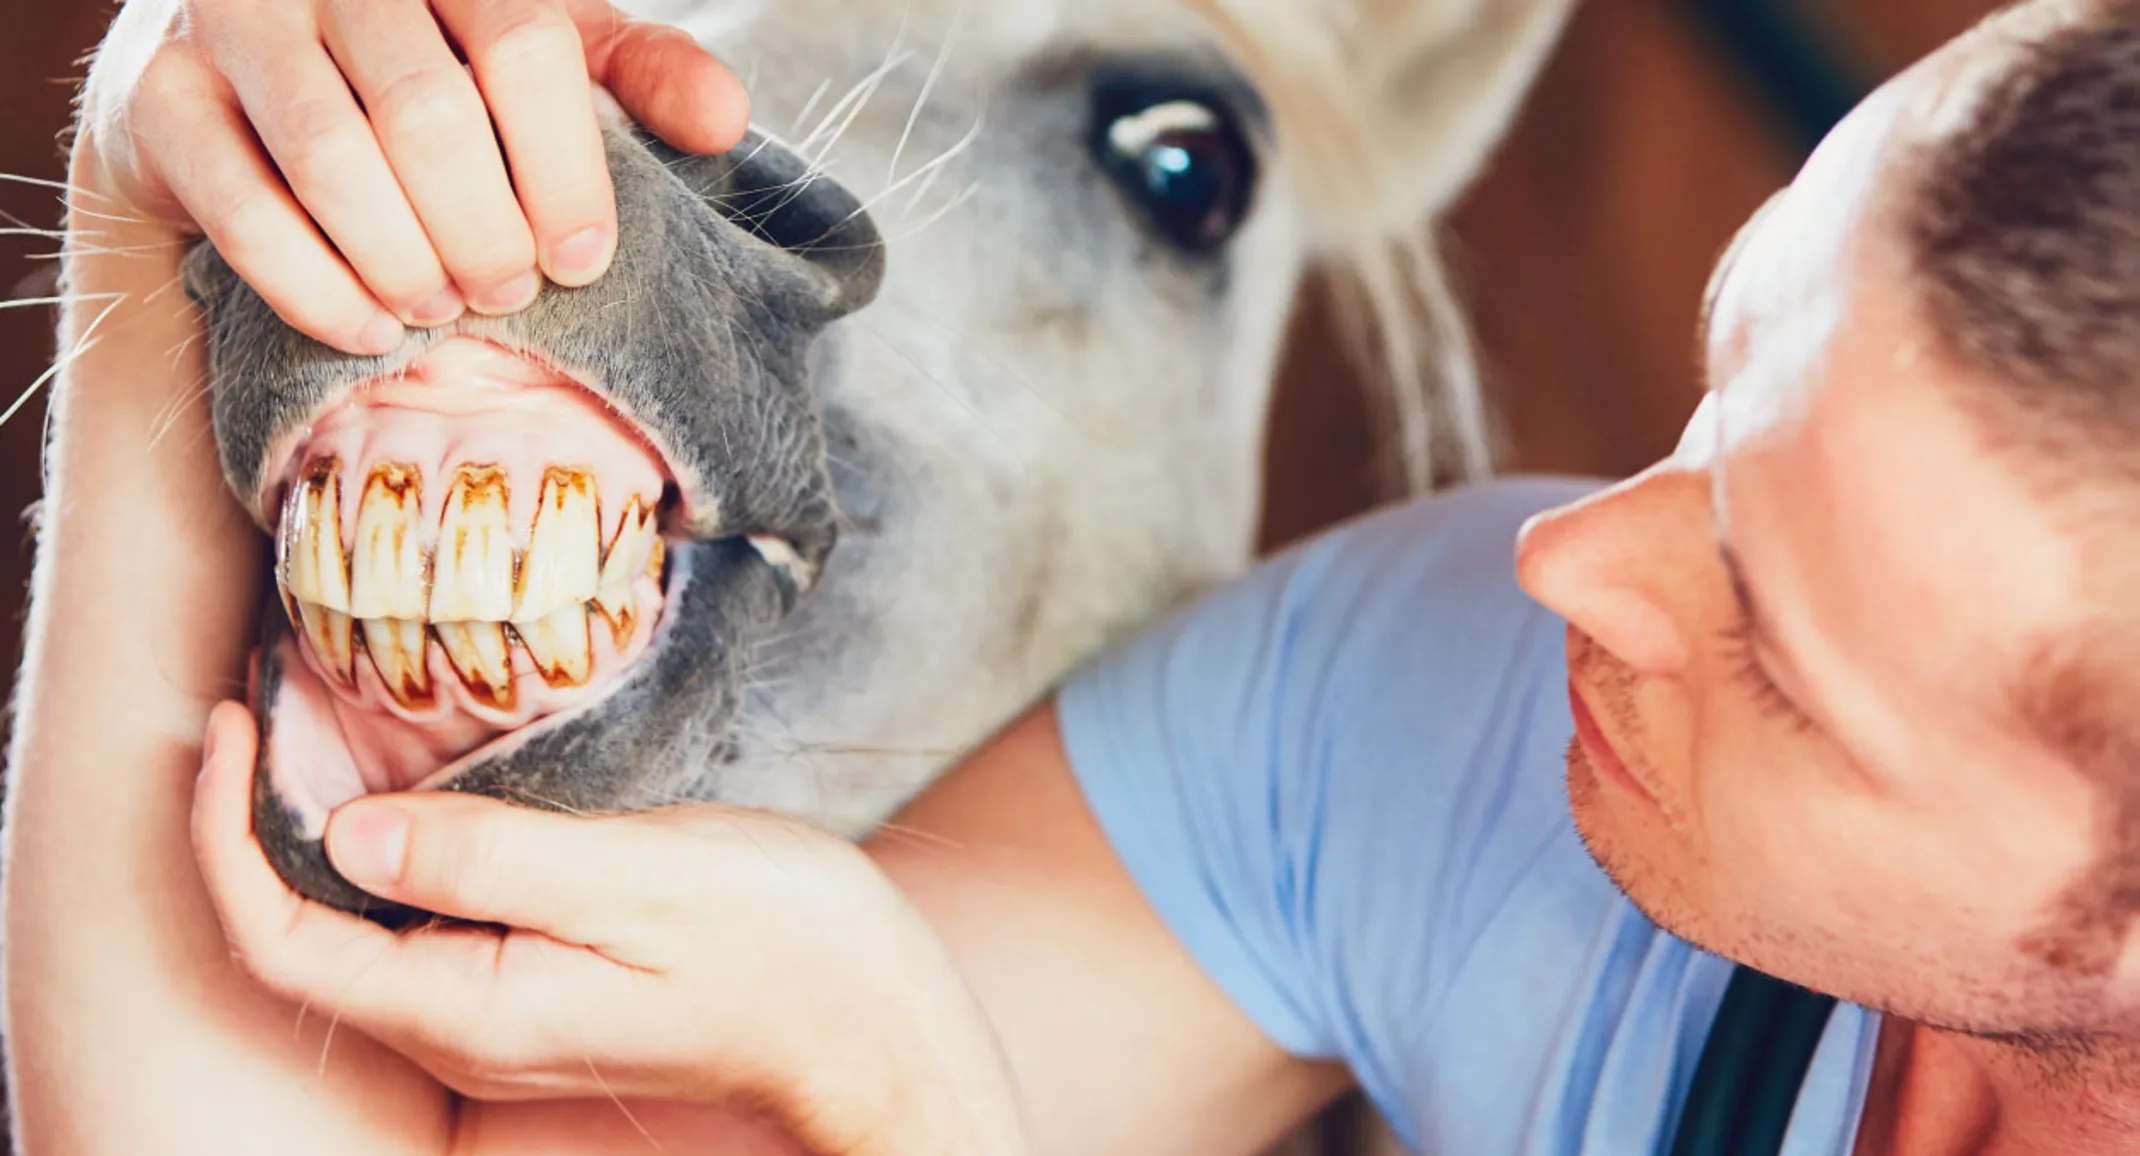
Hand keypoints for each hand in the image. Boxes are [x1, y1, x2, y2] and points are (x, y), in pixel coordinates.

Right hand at [75, 0, 748, 355]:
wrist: (246, 79)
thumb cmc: (431, 64)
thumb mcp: (547, 54)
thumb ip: (639, 75)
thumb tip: (726, 121)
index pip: (522, 42)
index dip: (564, 165)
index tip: (583, 258)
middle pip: (429, 112)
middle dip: (483, 229)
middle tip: (508, 293)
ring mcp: (231, 22)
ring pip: (334, 158)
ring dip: (406, 259)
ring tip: (445, 311)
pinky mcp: (158, 98)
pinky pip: (242, 205)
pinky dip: (316, 285)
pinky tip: (371, 326)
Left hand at [189, 702, 1030, 1154]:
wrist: (872, 1022)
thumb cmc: (780, 948)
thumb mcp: (634, 881)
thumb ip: (486, 859)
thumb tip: (349, 835)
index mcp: (473, 1010)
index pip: (284, 941)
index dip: (226, 835)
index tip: (232, 725)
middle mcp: (467, 1031)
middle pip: (303, 943)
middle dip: (252, 827)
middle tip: (254, 709)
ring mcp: (502, 1017)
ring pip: (359, 933)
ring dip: (317, 834)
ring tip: (312, 728)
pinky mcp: (539, 988)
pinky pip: (424, 926)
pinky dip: (390, 850)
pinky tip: (416, 783)